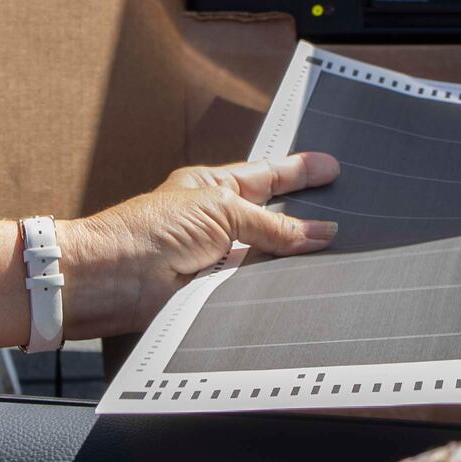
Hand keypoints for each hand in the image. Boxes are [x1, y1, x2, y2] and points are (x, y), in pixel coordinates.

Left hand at [56, 153, 341, 338]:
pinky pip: (259, 287)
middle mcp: (216, 222)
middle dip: (308, 215)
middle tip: (349, 207)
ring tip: (341, 247)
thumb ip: (271, 223)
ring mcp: (218, 259)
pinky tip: (309, 281)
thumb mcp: (219, 210)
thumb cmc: (148, 231)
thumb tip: (318, 233)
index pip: (266, 176)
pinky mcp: (217, 293)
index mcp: (212, 188)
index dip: (299, 171)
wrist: (111, 280)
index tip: (331, 168)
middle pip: (273, 217)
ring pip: (270, 255)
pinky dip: (281, 285)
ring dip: (299, 254)